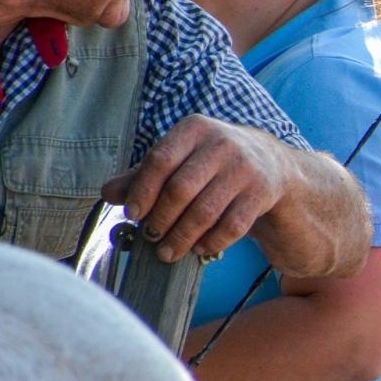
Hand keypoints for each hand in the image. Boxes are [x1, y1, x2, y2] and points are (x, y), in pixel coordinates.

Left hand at [101, 116, 288, 262]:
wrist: (273, 163)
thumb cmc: (213, 163)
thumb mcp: (181, 158)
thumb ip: (143, 175)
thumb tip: (108, 193)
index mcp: (195, 128)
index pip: (160, 160)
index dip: (142, 191)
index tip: (133, 214)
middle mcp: (223, 143)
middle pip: (181, 189)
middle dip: (161, 219)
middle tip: (151, 237)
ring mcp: (246, 168)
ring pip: (205, 211)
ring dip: (182, 238)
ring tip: (167, 252)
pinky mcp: (263, 192)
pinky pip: (232, 226)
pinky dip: (211, 242)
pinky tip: (200, 249)